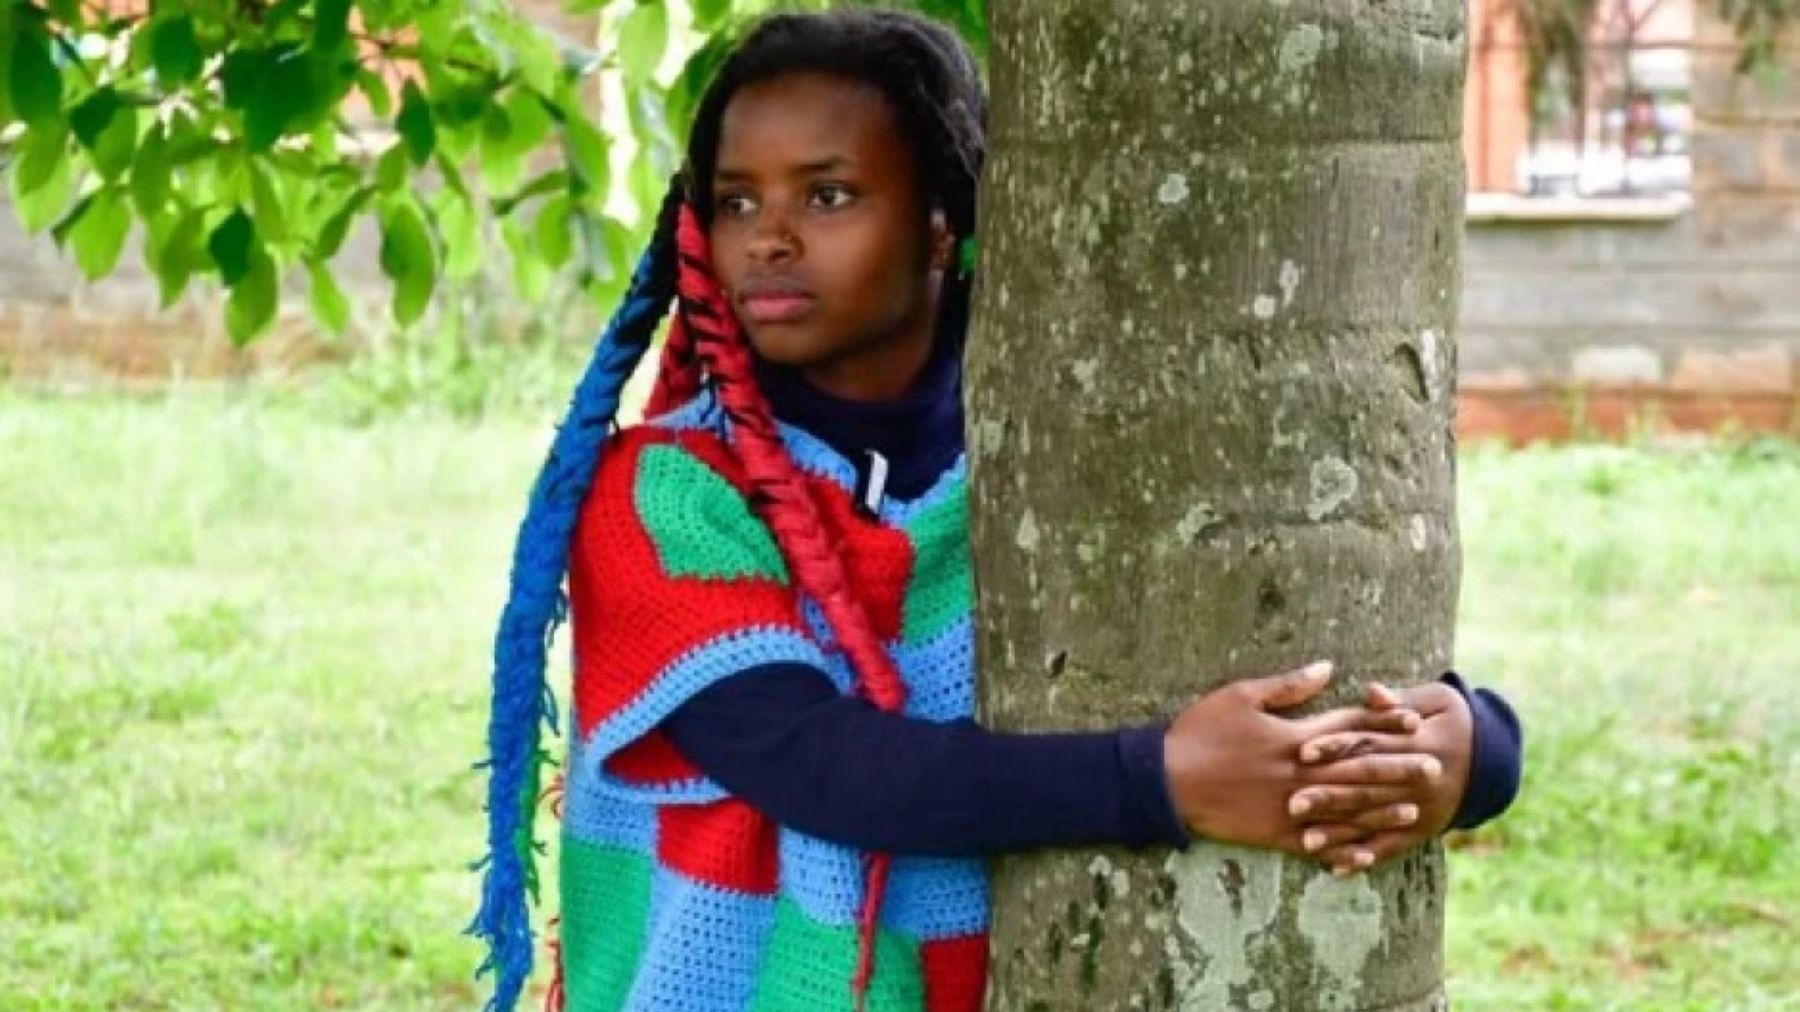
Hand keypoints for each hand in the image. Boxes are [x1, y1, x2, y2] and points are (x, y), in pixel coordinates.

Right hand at [1163, 661, 1431, 857]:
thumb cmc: (1200, 732)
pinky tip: (1367, 853)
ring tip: (1414, 810)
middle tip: (1434, 768)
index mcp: (1293, 738)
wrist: (1165, 780)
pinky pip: (1318, 844)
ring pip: (1346, 811)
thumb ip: (1287, 686)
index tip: (1413, 720)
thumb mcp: (1239, 695)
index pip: (1348, 728)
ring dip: (1382, 810)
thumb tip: (1328, 668)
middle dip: (1398, 769)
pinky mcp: (1275, 834)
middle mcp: (1298, 774)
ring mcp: (1289, 807)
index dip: (1383, 723)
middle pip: (1358, 771)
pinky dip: (1344, 849)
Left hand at [1290, 680, 1473, 874]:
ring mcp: (1420, 809)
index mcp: (1417, 743)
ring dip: (1340, 834)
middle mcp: (1417, 781)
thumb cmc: (1452, 719)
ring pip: (1374, 822)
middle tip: (1293, 803)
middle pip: (1367, 788)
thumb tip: (1373, 693)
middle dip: (1330, 796)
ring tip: (1307, 842)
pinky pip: (1391, 847)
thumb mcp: (1435, 701)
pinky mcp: (1421, 830)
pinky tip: (1337, 869)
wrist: (1492, 759)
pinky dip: (1365, 858)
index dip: (1337, 747)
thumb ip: (1401, 700)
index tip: (1304, 752)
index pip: (1370, 745)